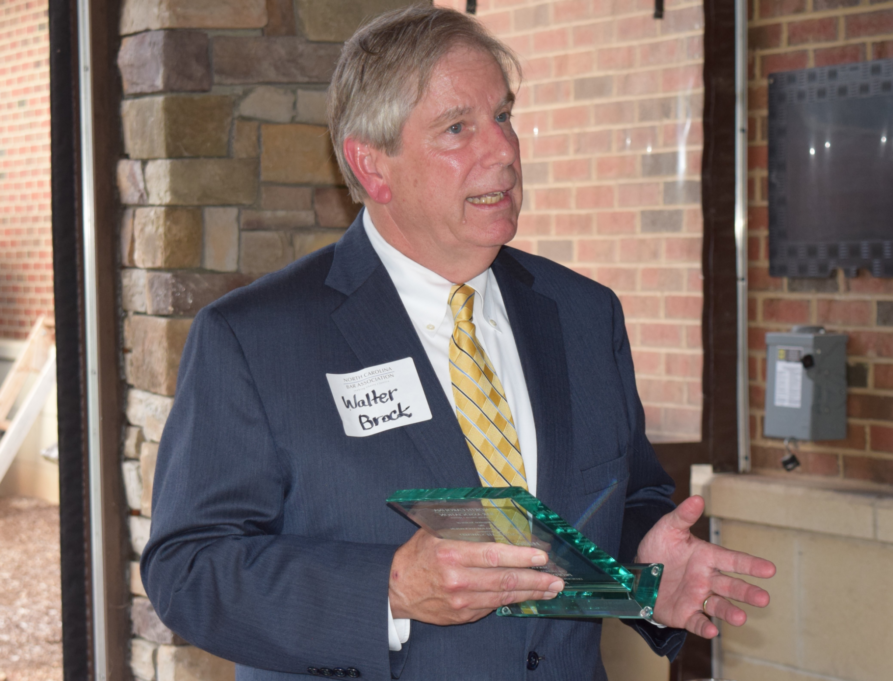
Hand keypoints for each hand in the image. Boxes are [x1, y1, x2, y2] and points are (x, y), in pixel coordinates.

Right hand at [388, 528, 564, 624]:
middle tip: (556, 579)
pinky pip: (492, 607)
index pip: (494, 555)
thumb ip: (462, 526)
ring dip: (530, 593)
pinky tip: (526, 597)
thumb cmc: (416, 556)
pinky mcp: (462, 615)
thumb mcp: (434, 532)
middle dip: (535, 580)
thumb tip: (494, 514)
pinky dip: (511, 601)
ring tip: (550, 590)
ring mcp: (461, 601)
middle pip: (504, 580)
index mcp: (452, 554)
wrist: (394, 589)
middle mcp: (458, 579)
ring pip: (503, 597)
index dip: (520, 557)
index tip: (541, 556)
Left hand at [636, 496, 775, 638]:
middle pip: (731, 586)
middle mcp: (707, 579)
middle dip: (748, 592)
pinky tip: (712, 632)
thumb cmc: (658, 550)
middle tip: (764, 599)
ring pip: (719, 606)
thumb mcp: (667, 529)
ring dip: (730, 612)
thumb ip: (683, 516)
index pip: (733, 560)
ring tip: (742, 618)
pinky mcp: (685, 614)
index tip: (770, 569)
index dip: (751, 565)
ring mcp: (697, 598)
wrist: (637, 574)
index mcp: (707, 557)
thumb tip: (697, 498)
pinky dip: (704, 628)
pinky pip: (697, 622)